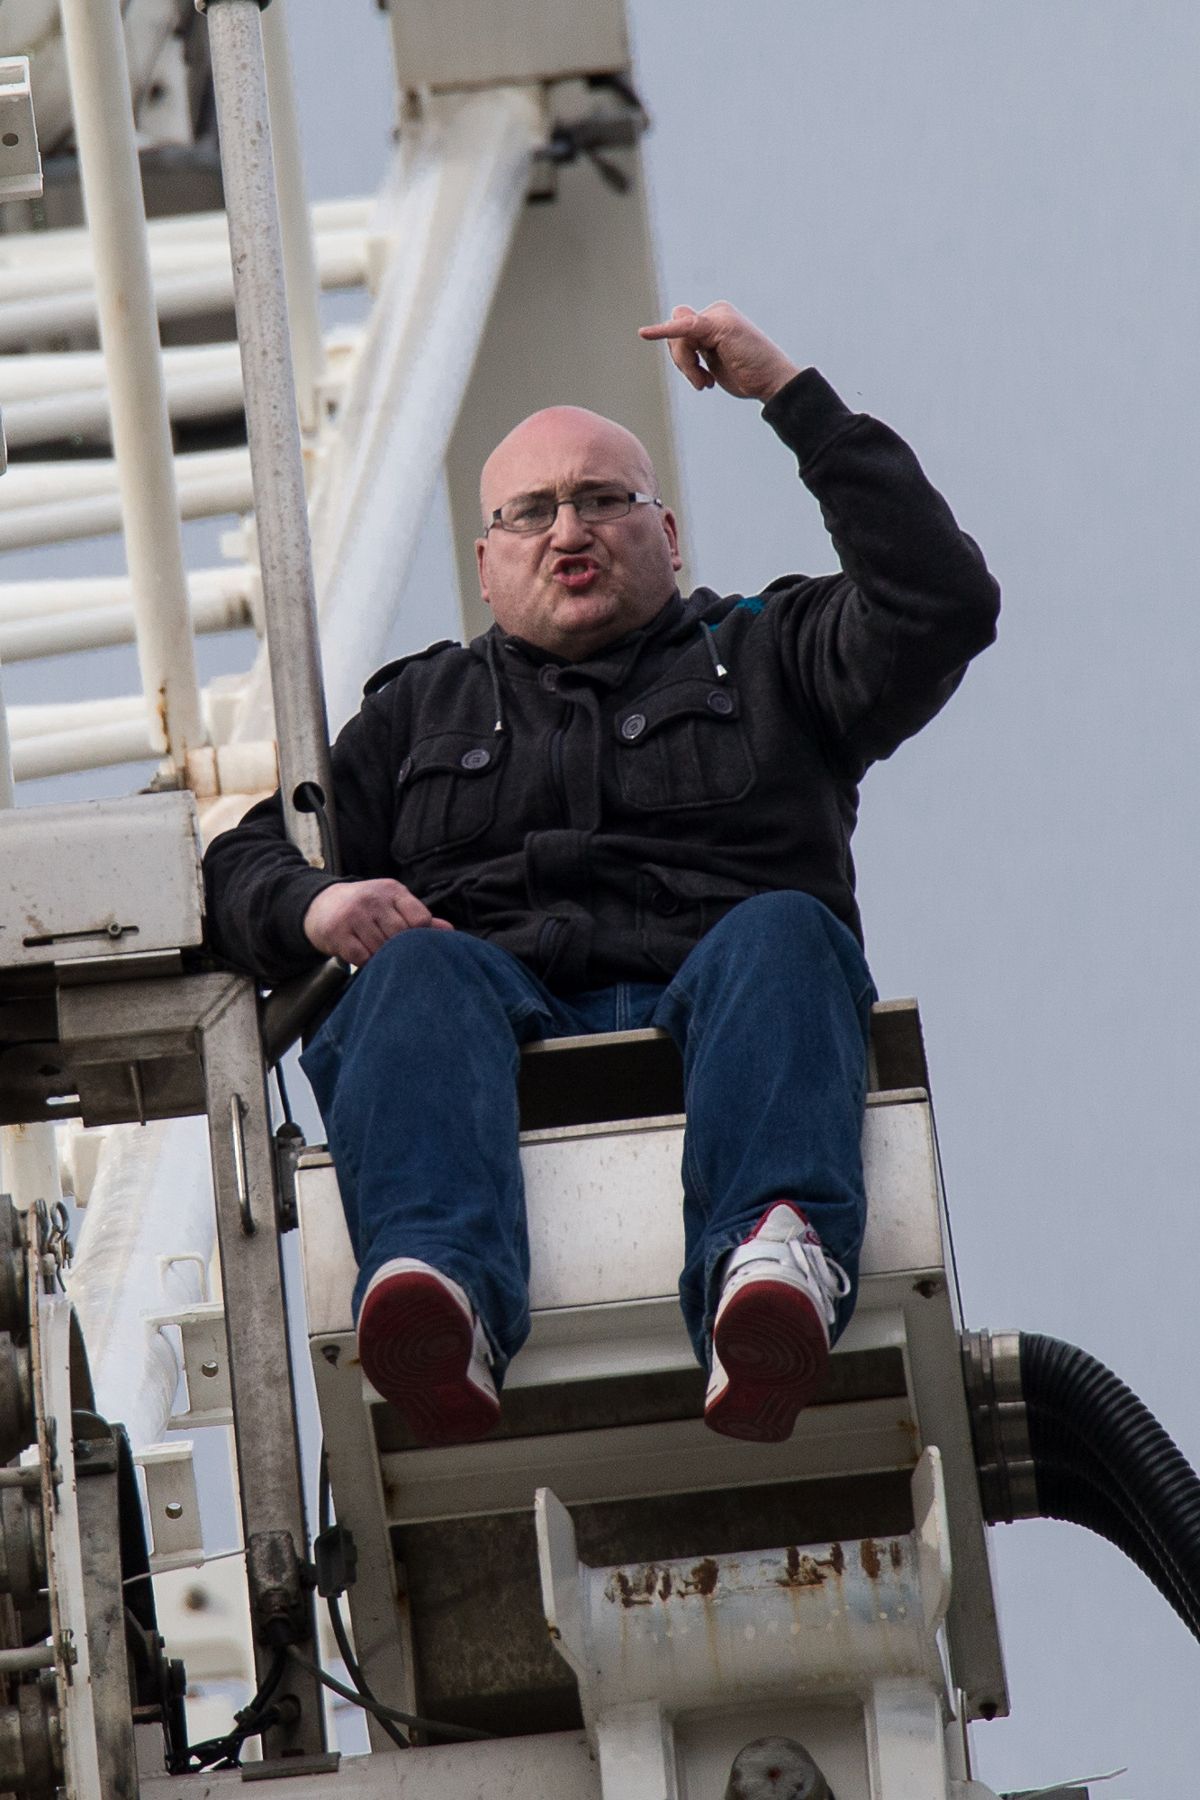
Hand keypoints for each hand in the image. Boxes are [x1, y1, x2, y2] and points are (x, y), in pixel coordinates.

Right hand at [303, 878, 453, 964]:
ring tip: (378, 955)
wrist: (320, 905)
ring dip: (382, 958)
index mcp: (393, 890)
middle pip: (401, 936)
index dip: (420, 936)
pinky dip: (365, 962)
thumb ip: (419, 917)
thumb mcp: (392, 904)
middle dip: (400, 950)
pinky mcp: (337, 932)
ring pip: (381, 949)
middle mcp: (373, 899)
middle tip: (395, 955)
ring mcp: (354, 915)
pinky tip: (363, 957)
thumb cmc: (365, 908)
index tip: (413, 943)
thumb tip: (450, 931)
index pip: (420, 919)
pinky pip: (361, 957)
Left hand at [638, 302, 799, 401]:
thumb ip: (694, 346)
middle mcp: (715, 312)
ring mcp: (717, 316)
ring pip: (678, 337)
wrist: (773, 382)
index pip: (678, 332)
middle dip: (683, 362)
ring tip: (706, 382)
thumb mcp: (714, 362)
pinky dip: (664, 331)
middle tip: (703, 382)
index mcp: (713, 320)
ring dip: (688, 368)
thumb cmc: (747, 375)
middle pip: (674, 333)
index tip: (700, 379)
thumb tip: (673, 322)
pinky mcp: (718, 325)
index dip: (682, 358)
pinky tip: (645, 333)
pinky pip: (684, 328)